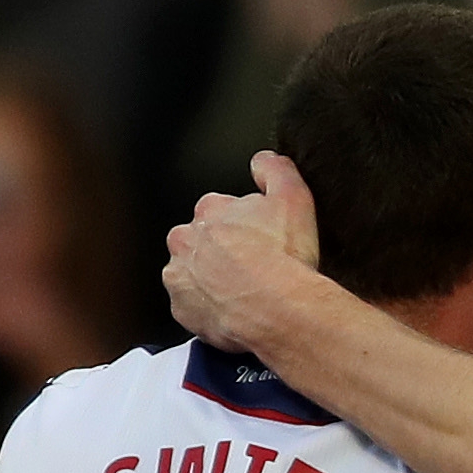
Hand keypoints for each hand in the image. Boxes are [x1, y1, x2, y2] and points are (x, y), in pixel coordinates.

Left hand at [158, 152, 323, 353]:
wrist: (277, 310)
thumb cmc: (283, 258)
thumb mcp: (293, 196)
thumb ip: (275, 169)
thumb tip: (262, 161)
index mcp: (209, 210)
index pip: (219, 212)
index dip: (243, 227)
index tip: (259, 241)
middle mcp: (185, 240)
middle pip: (201, 243)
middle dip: (221, 253)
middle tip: (251, 268)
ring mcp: (179, 277)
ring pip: (192, 274)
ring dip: (210, 280)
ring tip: (242, 292)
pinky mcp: (181, 310)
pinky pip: (192, 307)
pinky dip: (208, 309)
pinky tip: (232, 311)